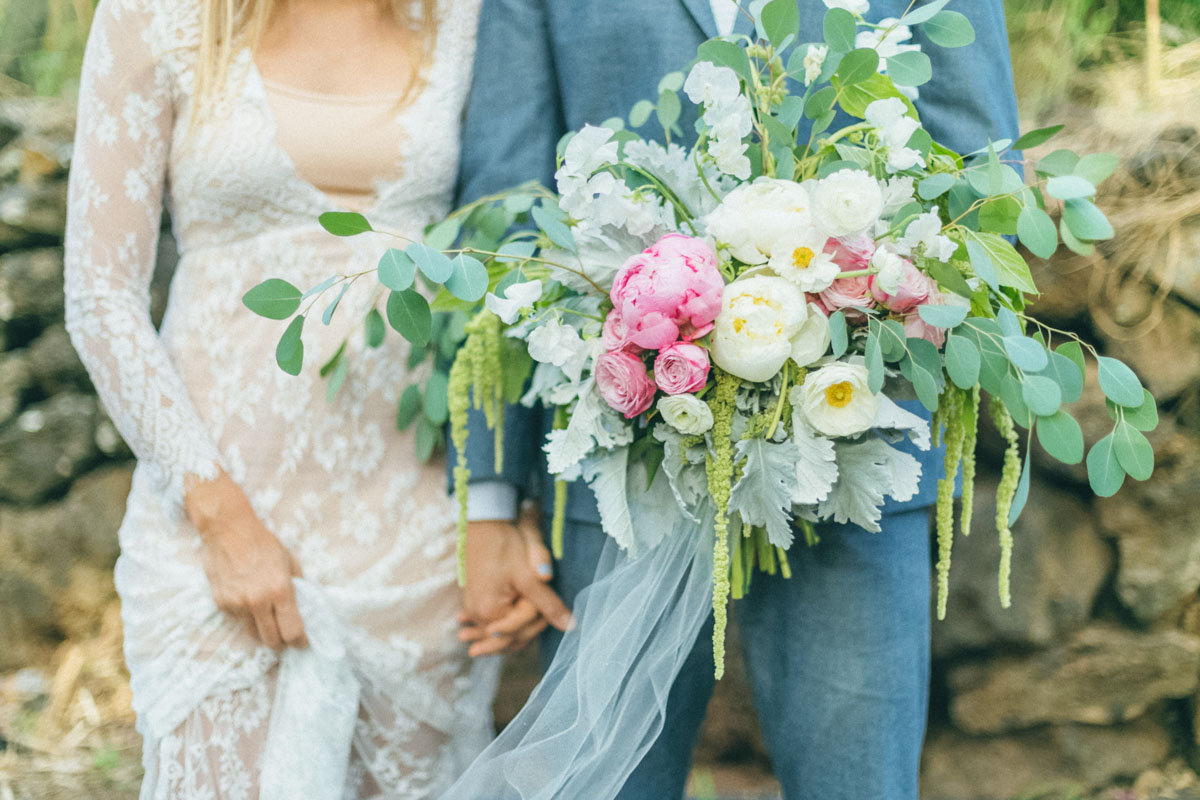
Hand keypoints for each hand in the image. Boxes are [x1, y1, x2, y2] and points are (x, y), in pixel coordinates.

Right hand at [185, 471, 307, 649]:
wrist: (228, 530)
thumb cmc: (263, 542)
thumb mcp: (289, 560)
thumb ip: (297, 585)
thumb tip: (304, 607)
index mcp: (280, 590)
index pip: (292, 631)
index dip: (299, 641)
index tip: (302, 642)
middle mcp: (258, 602)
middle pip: (272, 641)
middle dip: (281, 643)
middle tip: (285, 637)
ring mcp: (237, 605)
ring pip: (253, 634)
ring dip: (262, 631)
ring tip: (267, 620)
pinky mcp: (221, 604)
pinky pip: (237, 620)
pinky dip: (245, 617)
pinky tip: (247, 599)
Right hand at [458, 503, 570, 656]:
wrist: (484, 523)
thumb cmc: (506, 546)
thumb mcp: (529, 576)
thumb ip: (549, 604)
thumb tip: (572, 626)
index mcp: (490, 611)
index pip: (520, 629)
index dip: (538, 622)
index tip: (551, 615)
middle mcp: (478, 614)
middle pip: (507, 636)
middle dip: (525, 632)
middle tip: (544, 627)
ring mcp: (473, 607)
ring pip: (497, 631)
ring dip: (507, 637)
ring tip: (522, 641)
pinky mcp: (474, 600)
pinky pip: (487, 622)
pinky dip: (495, 628)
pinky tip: (492, 634)